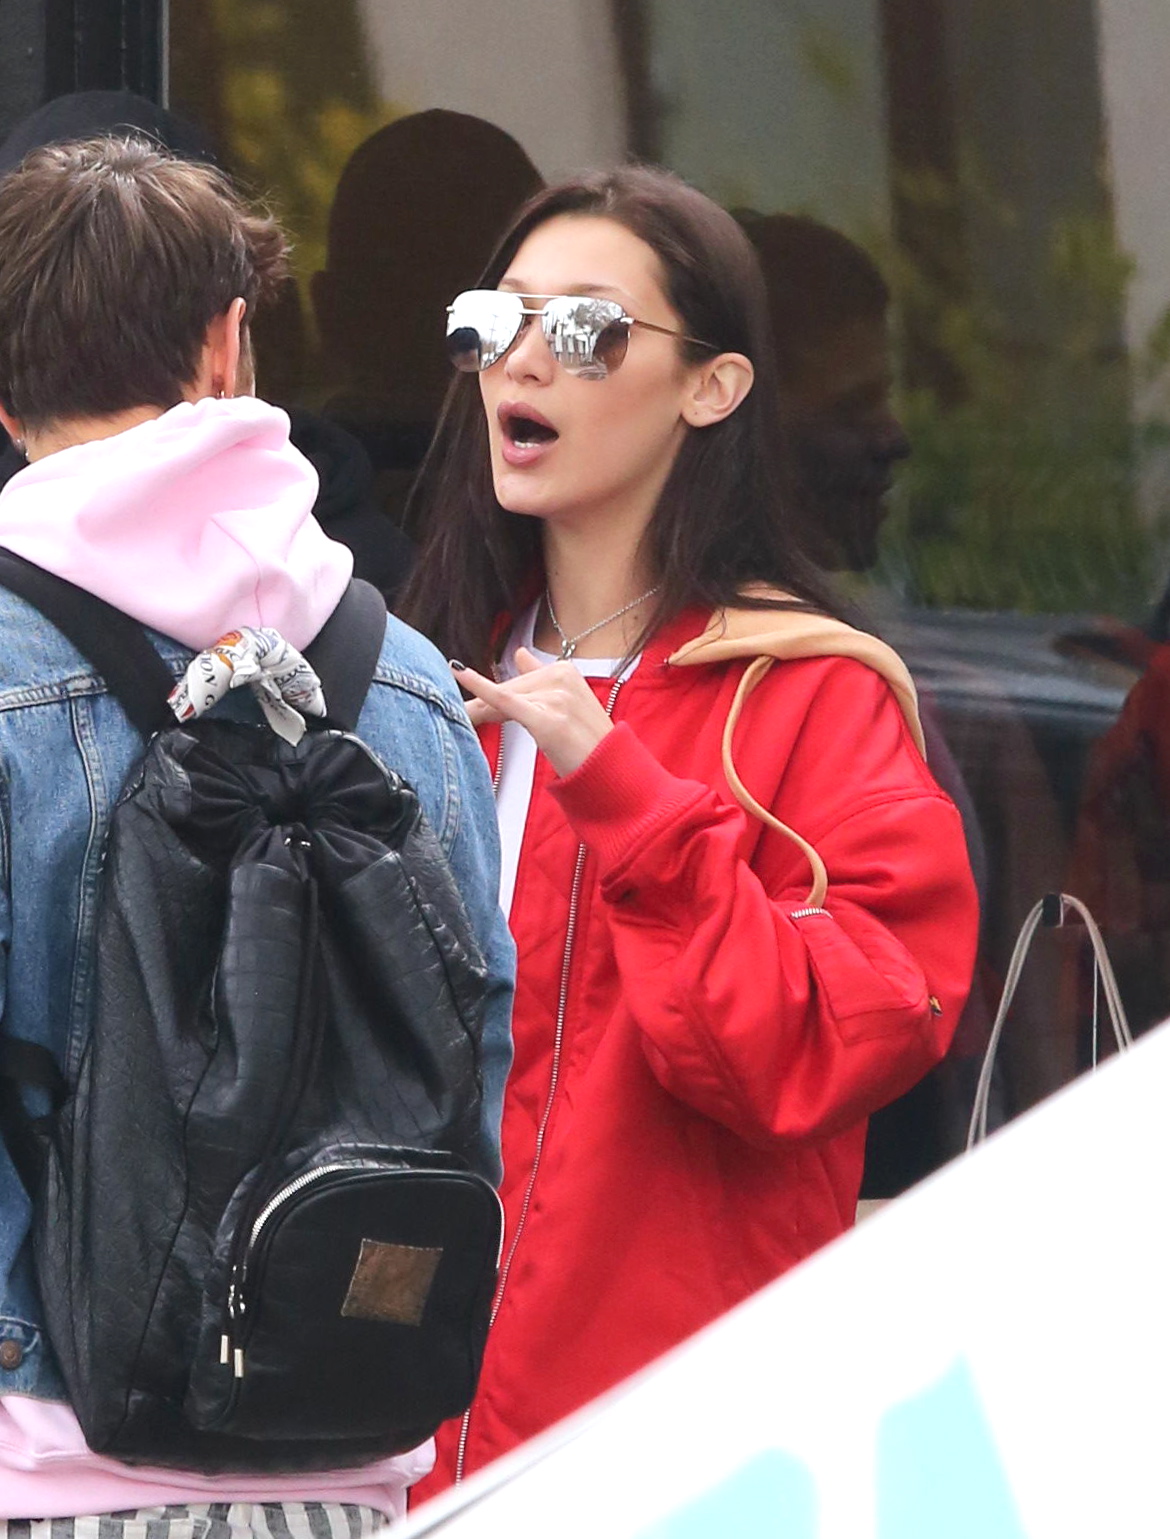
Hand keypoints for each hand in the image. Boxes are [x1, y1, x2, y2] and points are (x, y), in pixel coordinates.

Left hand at [452, 648, 613, 775]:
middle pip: (510, 690)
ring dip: (481, 712)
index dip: (494, 697)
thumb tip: (519, 653)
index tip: (471, 703)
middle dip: (485, 707)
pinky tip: (458, 672)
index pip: (519, 681)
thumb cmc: (587, 743)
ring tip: (463, 724)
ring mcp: (556, 697)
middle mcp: (561, 678)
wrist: (611, 773)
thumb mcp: (567, 702)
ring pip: (504, 700)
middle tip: (461, 720)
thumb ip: (540, 675)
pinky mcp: (547, 719)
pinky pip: (505, 700)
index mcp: (565, 671)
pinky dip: (480, 688)